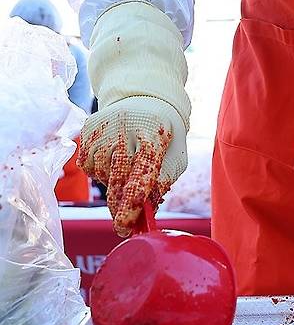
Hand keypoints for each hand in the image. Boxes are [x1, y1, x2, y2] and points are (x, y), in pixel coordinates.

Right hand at [79, 95, 186, 235]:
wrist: (145, 97)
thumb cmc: (163, 133)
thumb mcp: (175, 155)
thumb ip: (163, 183)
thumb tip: (146, 213)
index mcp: (153, 136)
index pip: (140, 178)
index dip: (131, 207)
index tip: (124, 227)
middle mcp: (125, 131)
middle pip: (117, 182)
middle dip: (120, 207)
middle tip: (125, 221)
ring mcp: (104, 129)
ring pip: (102, 176)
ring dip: (113, 183)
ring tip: (127, 165)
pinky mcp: (88, 131)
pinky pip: (89, 167)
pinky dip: (100, 171)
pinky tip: (114, 156)